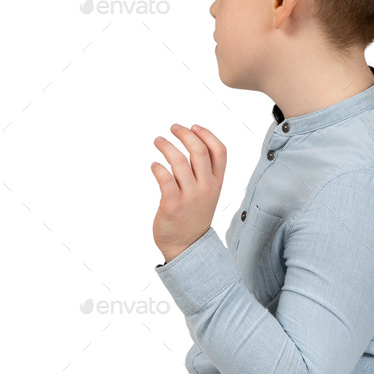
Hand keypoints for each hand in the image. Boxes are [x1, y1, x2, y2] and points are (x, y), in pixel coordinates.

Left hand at [151, 123, 226, 262]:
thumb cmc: (194, 216)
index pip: (219, 151)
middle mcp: (205, 188)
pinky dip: (157, 167)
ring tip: (158, 141)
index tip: (193, 127)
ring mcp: (190, 197)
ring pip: (179, 161)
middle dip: (184, 134)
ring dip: (166, 146)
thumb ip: (205, 171)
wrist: (187, 246)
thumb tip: (192, 141)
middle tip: (173, 128)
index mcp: (216, 183)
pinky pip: (164, 178)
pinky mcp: (172, 205)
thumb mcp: (208, 193)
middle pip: (198, 151)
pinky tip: (154, 166)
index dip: (206, 134)